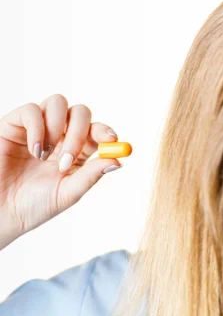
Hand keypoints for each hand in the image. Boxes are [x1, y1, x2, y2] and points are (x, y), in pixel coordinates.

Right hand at [0, 94, 121, 249]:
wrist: (0, 212)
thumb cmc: (34, 205)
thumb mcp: (68, 192)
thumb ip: (92, 175)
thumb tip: (118, 159)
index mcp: (78, 152)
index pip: (97, 131)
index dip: (105, 131)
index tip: (112, 139)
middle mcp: (60, 136)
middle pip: (80, 113)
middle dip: (79, 132)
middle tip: (69, 159)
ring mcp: (37, 128)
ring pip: (58, 103)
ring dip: (57, 127)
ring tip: (46, 157)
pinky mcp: (13, 124)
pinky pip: (30, 109)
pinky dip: (37, 127)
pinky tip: (34, 151)